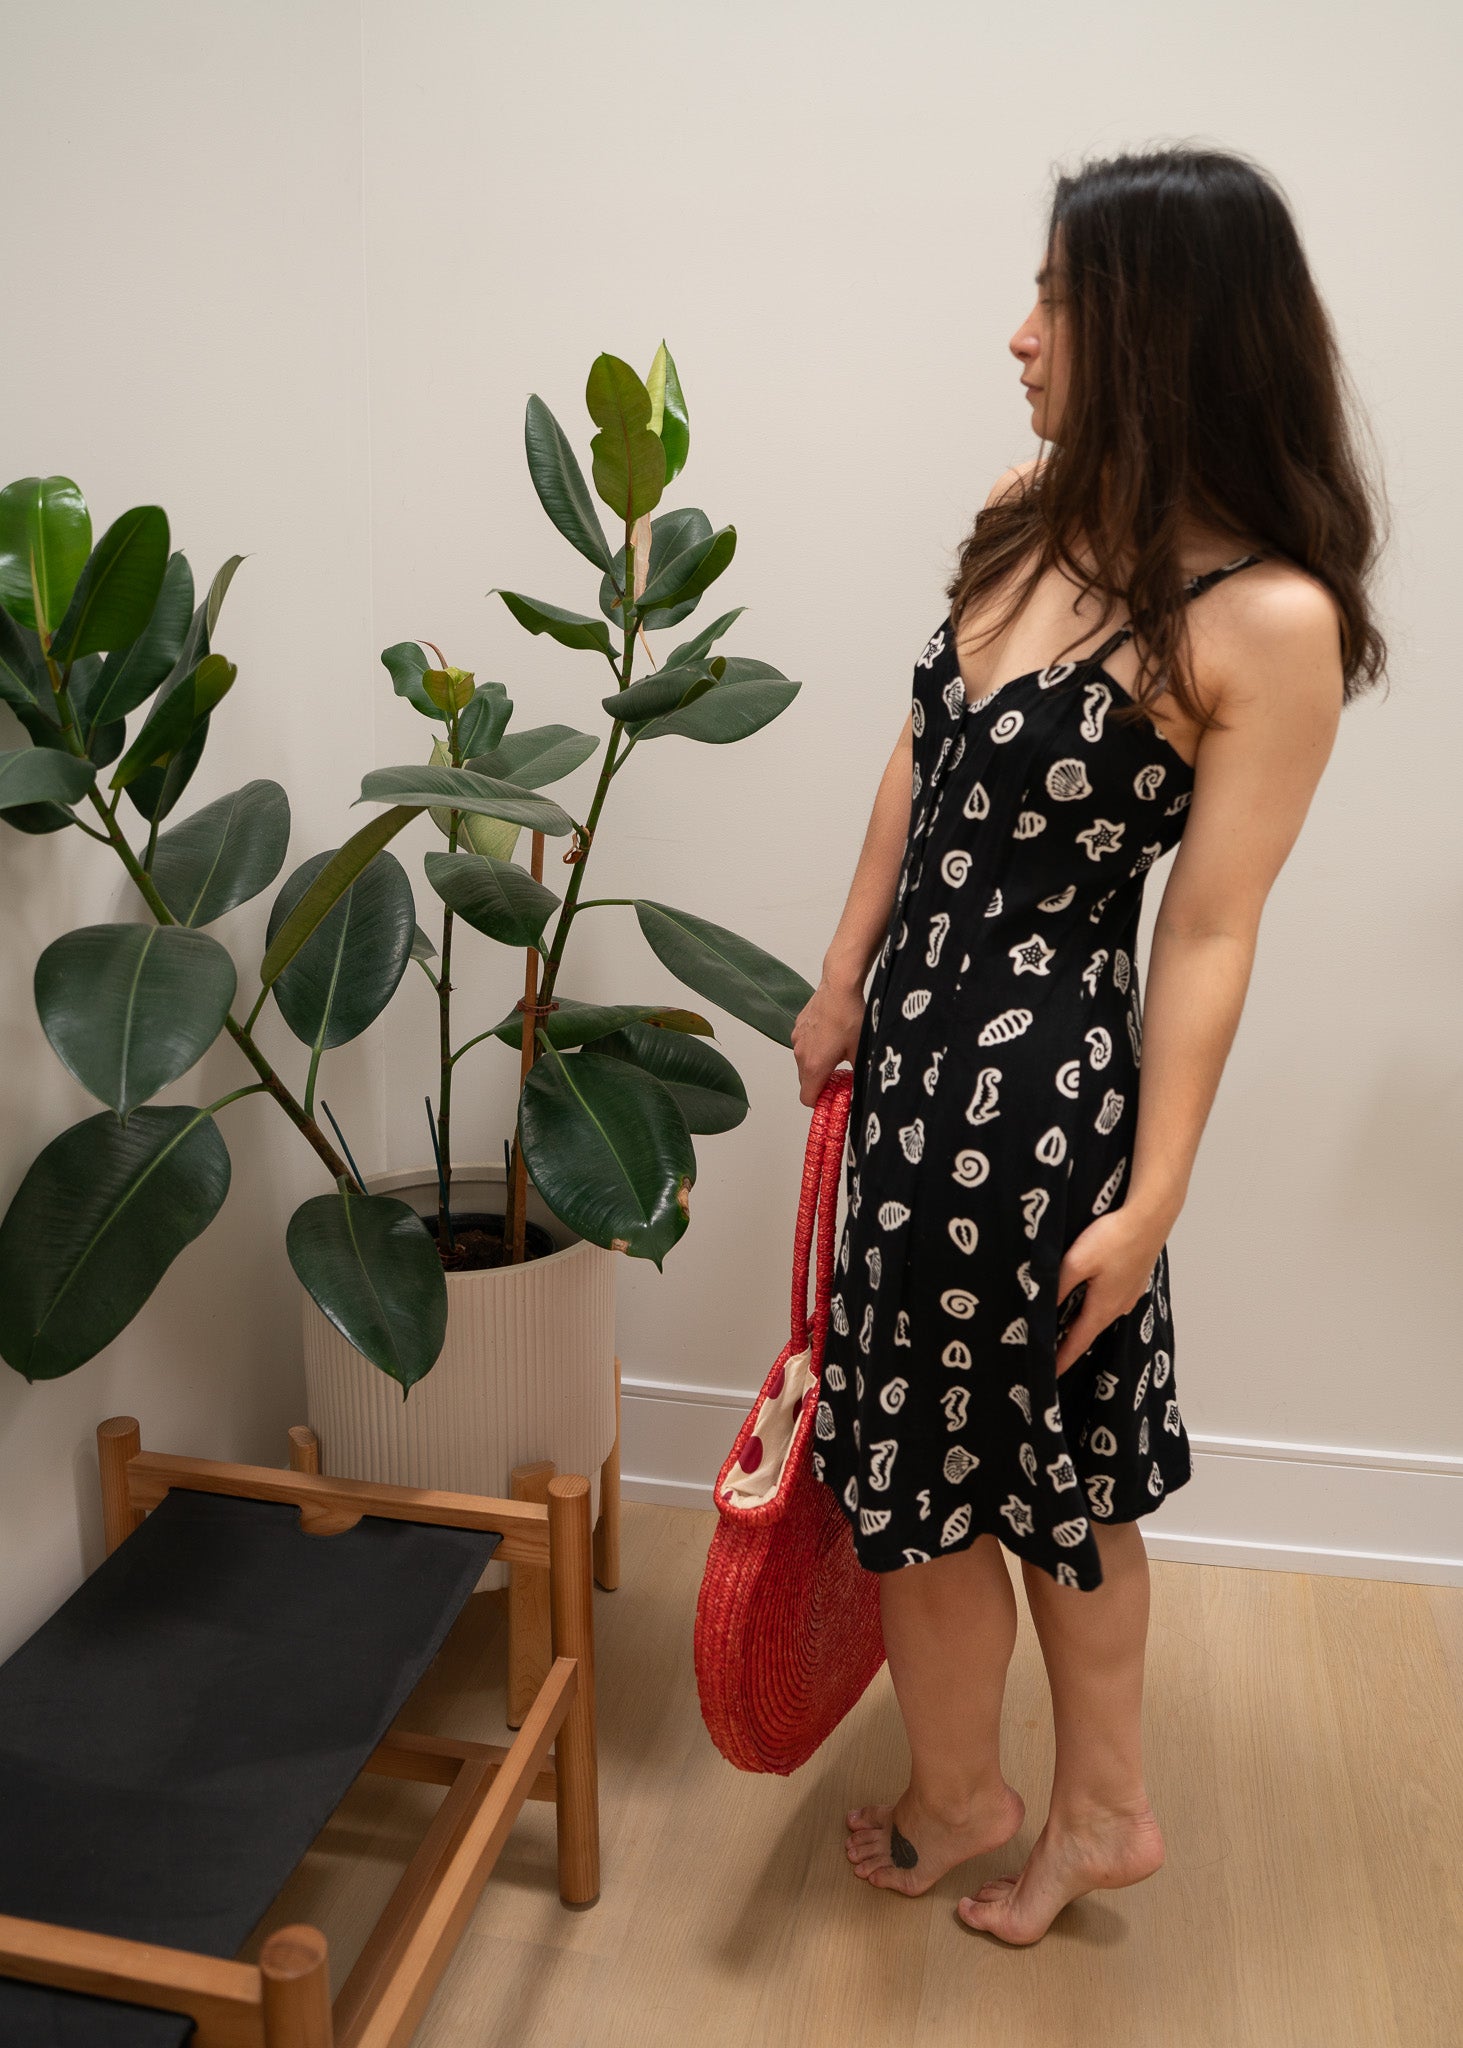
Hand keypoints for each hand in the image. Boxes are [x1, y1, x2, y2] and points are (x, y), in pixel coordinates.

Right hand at [792, 973, 865, 1106]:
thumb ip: (858, 1074)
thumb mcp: (860, 1050)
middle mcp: (801, 1054)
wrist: (839, 986)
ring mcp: (797, 1040)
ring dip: (818, 1064)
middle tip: (841, 1077)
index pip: (807, 1098)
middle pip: (806, 1082)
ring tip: (838, 1052)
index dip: (820, 1103)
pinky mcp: (798, 1027)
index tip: (833, 1099)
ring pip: (804, 1063)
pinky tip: (832, 1036)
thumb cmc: (849, 1015)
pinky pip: (804, 1046)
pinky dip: (815, 1047)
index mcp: (815, 1065)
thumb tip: (861, 1086)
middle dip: (821, 1083)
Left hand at [1053, 1205, 1169, 1376]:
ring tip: (1062, 1328)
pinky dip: (1093, 1306)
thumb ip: (1058, 1286)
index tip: (1050, 1377)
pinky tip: (1086, 1298)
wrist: (1150, 1217)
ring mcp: (1129, 1294)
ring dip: (1081, 1323)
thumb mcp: (1076, 1262)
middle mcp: (1118, 1306)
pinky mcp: (1132, 1280)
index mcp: (1102, 1308)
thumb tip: (1041, 1308)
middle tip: (1050, 1351)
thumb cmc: (1113, 1238)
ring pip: (1099, 1314)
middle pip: (1088, 1330)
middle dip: (1069, 1342)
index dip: (1062, 1360)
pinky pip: (1109, 1301)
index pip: (1077, 1343)